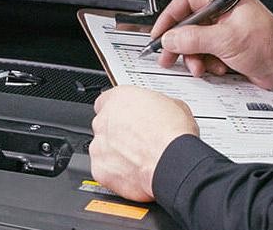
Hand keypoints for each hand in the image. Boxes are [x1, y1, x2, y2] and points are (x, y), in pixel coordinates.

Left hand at [90, 86, 198, 201]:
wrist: (173, 164)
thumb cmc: (173, 136)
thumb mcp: (174, 105)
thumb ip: (155, 105)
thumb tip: (160, 111)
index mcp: (118, 99)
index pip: (106, 101)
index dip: (119, 111)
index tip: (128, 118)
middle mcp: (104, 121)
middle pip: (104, 125)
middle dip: (118, 133)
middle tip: (138, 141)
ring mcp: (98, 146)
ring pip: (102, 149)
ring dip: (115, 154)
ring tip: (138, 160)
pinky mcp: (100, 170)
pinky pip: (104, 171)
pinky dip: (115, 174)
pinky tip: (133, 174)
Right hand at [152, 0, 272, 92]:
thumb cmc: (270, 45)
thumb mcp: (225, 40)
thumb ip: (194, 38)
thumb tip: (171, 38)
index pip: (186, 2)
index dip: (169, 18)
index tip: (160, 33)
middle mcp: (224, 9)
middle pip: (189, 24)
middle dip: (181, 44)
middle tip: (169, 55)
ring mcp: (226, 27)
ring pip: (196, 41)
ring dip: (196, 57)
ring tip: (200, 66)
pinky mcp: (228, 43)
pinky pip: (207, 52)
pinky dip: (208, 62)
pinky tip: (217, 67)